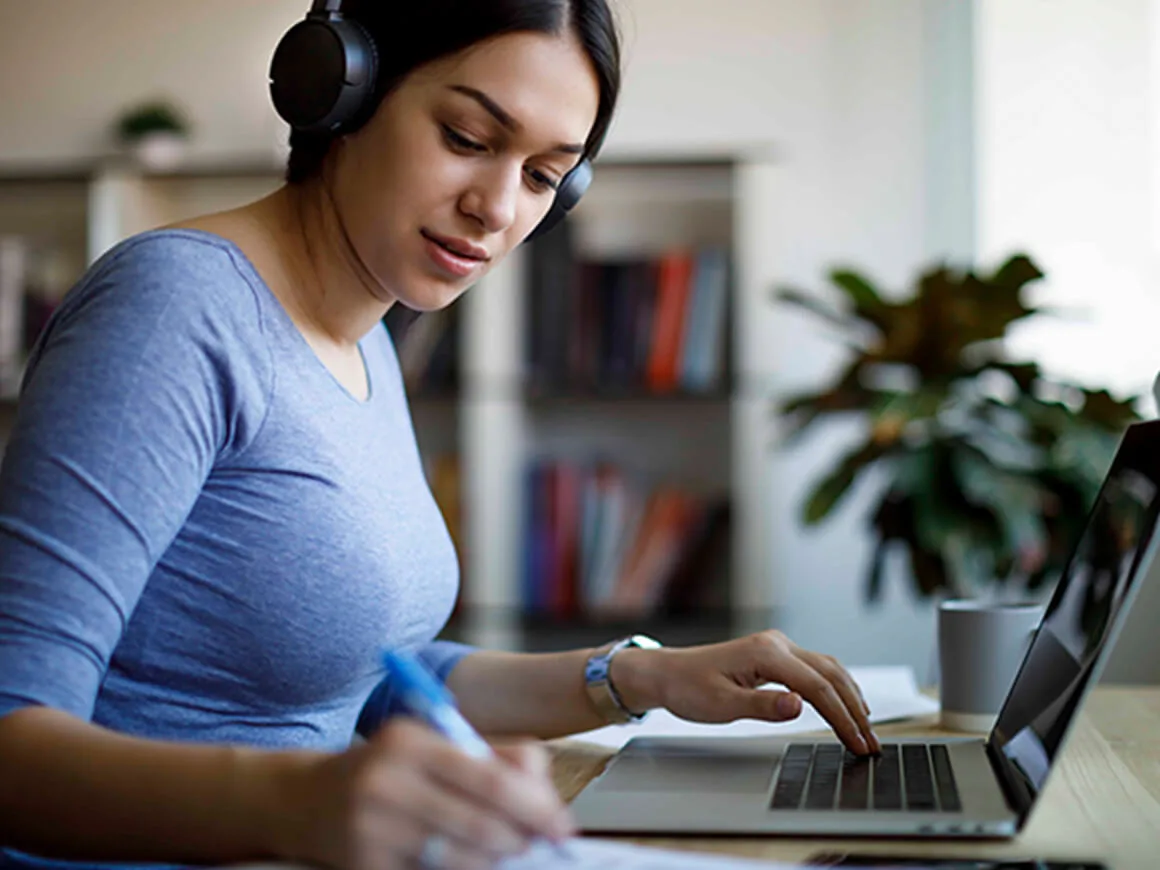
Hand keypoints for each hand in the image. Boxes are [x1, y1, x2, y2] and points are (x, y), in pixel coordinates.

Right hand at [282, 718, 574, 869]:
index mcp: (409, 742)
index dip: (535, 808)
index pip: (490, 781)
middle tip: (541, 847)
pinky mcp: (362, 868)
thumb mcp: (432, 745)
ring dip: (494, 861)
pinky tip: (467, 863)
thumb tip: (544, 795)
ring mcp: (370, 830)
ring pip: (460, 859)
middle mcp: (386, 783)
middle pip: (480, 825)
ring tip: (506, 854)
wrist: (302, 800)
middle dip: (521, 840)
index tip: (561, 827)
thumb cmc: (386, 769)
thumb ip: (492, 757)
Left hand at [612, 631, 880, 754]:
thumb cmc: (688, 688)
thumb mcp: (721, 705)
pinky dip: (836, 687)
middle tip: (871, 743)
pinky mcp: (775, 655)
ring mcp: (777, 647)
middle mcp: (776, 644)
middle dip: (854, 710)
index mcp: (766, 653)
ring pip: (828, 668)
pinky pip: (815, 669)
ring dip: (850, 697)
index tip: (858, 744)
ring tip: (866, 728)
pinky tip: (846, 704)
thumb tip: (799, 706)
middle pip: (830, 675)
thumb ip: (762, 706)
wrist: (667, 673)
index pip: (817, 687)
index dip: (842, 717)